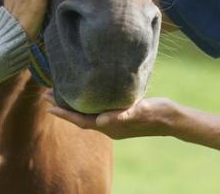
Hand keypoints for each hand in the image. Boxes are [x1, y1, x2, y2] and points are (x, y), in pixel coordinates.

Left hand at [45, 92, 178, 139]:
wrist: (172, 119)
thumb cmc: (157, 113)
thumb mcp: (140, 112)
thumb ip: (122, 116)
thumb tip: (101, 121)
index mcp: (110, 127)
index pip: (81, 121)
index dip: (64, 114)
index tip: (48, 106)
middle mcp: (109, 127)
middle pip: (80, 118)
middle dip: (63, 108)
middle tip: (47, 94)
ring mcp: (114, 123)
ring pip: (88, 115)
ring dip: (73, 105)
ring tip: (61, 92)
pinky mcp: (121, 116)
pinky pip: (97, 111)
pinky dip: (87, 104)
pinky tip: (87, 95)